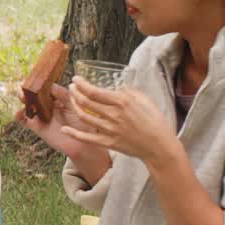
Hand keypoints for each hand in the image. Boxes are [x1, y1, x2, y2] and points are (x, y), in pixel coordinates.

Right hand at [15, 83, 102, 158]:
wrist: (82, 143)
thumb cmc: (83, 122)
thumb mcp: (75, 105)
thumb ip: (64, 96)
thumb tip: (52, 86)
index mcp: (58, 98)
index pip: (47, 88)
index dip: (41, 83)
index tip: (36, 79)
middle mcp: (48, 105)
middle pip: (36, 95)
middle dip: (30, 90)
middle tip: (25, 86)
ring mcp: (42, 116)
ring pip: (29, 106)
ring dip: (24, 100)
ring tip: (21, 96)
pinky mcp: (37, 127)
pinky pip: (26, 121)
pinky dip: (20, 117)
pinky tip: (18, 114)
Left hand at [64, 78, 178, 165]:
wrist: (159, 146)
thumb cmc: (155, 121)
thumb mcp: (145, 100)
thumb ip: (129, 92)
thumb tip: (118, 86)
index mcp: (122, 102)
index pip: (94, 91)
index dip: (81, 84)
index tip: (76, 79)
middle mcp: (113, 115)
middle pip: (86, 102)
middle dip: (75, 93)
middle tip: (72, 87)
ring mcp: (109, 130)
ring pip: (84, 117)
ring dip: (74, 106)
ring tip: (71, 100)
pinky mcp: (109, 143)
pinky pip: (87, 138)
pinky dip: (74, 134)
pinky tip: (65, 129)